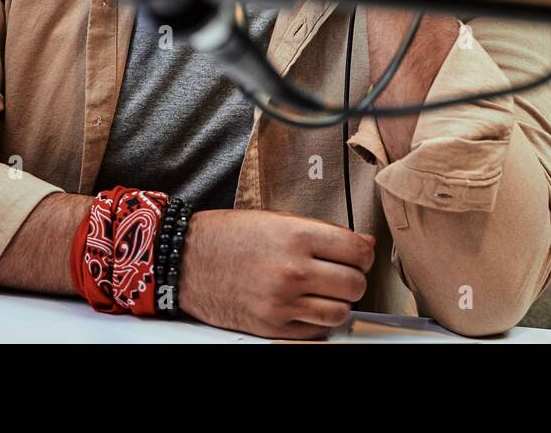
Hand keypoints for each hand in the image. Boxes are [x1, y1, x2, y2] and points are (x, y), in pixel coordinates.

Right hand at [177, 208, 375, 339]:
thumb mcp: (277, 220)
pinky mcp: (272, 328)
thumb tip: (363, 244)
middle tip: (341, 272)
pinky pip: (316, 332)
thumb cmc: (229, 236)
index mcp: (297, 236)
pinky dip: (317, 321)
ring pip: (340, 312)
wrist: (186, 260)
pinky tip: (305, 305)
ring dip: (338, 302)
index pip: (358, 252)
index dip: (364, 254)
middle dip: (353, 278)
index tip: (359, 255)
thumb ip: (322, 232)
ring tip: (324, 291)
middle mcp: (292, 271)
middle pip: (355, 284)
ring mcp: (283, 303)